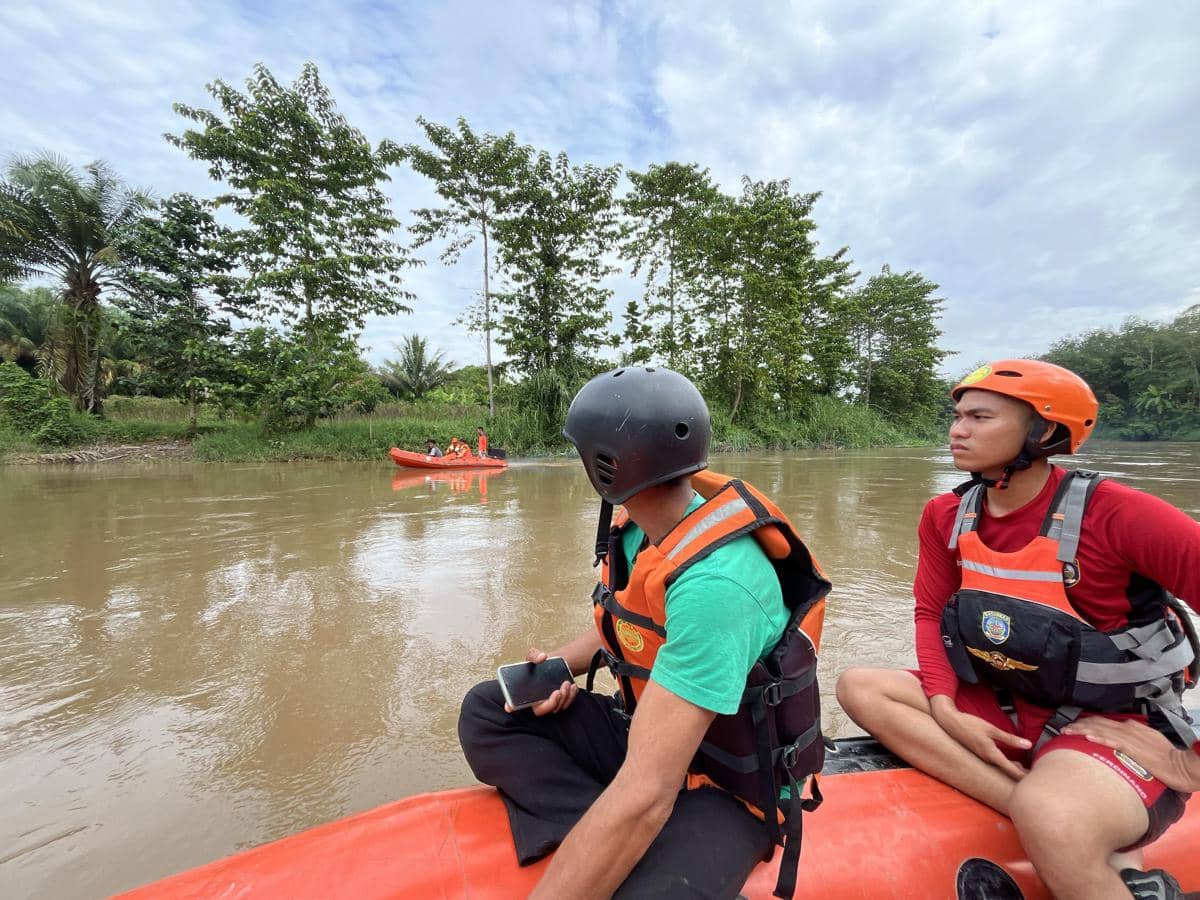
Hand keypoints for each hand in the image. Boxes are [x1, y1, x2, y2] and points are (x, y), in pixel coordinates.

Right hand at [504, 648, 578, 716]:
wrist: (555, 666)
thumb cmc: (541, 665)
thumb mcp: (535, 656)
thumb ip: (535, 655)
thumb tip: (542, 657)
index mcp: (524, 692)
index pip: (514, 702)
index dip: (511, 705)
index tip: (510, 706)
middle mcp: (535, 701)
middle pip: (540, 711)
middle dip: (551, 703)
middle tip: (558, 691)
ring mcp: (547, 704)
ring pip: (555, 709)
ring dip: (564, 698)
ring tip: (566, 684)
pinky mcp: (559, 703)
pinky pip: (565, 705)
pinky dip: (571, 697)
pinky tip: (573, 686)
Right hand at [930, 695, 1030, 779]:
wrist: (950, 722)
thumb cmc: (970, 724)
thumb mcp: (991, 729)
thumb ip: (1010, 738)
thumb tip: (1029, 744)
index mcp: (991, 754)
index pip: (1011, 769)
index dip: (1024, 776)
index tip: (1035, 783)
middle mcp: (987, 759)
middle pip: (1007, 771)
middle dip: (1021, 775)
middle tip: (1036, 779)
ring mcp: (983, 757)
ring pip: (1002, 767)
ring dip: (1014, 770)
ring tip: (1027, 772)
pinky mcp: (981, 753)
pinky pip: (997, 763)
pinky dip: (1007, 764)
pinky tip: (1013, 762)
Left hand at [1063, 716, 1199, 792]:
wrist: (1184, 765)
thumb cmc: (1168, 758)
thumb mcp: (1149, 744)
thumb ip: (1133, 742)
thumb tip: (1119, 745)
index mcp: (1132, 728)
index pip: (1105, 722)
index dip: (1088, 723)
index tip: (1075, 727)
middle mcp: (1129, 729)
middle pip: (1098, 723)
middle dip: (1079, 725)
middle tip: (1064, 729)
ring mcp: (1130, 737)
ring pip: (1100, 729)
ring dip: (1082, 730)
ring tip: (1067, 732)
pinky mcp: (1133, 748)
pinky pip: (1112, 741)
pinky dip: (1099, 737)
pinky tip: (1087, 737)